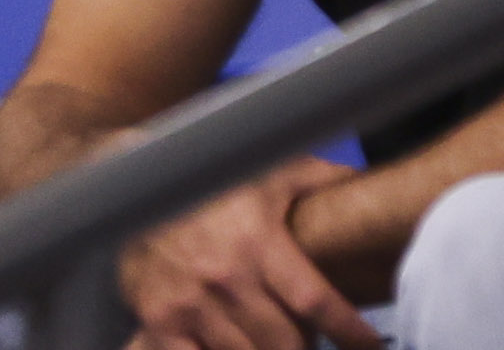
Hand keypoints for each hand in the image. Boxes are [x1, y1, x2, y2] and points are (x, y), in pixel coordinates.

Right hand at [120, 157, 374, 349]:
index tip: (371, 342)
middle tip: (315, 344)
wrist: (132, 185)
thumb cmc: (210, 181)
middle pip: (286, 342)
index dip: (350, 329)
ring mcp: (190, 304)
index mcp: (258, 240)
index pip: (316, 300)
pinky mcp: (160, 321)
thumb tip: (366, 183)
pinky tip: (236, 348)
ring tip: (278, 344)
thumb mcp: (267, 171)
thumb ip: (317, 180)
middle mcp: (226, 276)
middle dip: (308, 349)